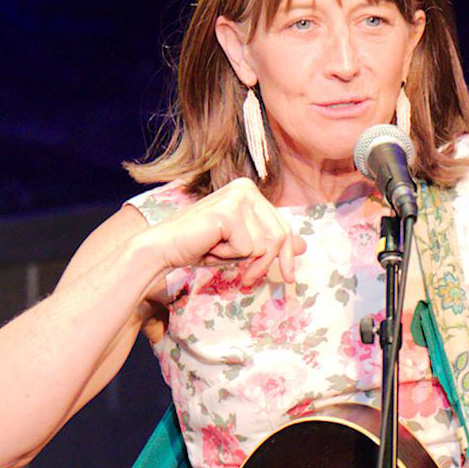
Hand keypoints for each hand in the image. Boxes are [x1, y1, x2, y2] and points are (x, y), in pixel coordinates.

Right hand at [139, 179, 307, 290]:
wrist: (164, 248)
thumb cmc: (200, 246)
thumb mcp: (243, 246)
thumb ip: (271, 243)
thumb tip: (303, 246)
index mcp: (249, 191)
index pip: (282, 226)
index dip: (285, 256)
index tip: (289, 278)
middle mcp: (245, 188)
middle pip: (279, 236)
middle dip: (265, 263)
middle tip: (249, 279)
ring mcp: (237, 198)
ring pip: (264, 244)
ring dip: (240, 258)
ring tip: (216, 250)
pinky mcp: (229, 212)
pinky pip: (248, 248)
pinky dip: (229, 256)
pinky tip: (210, 246)